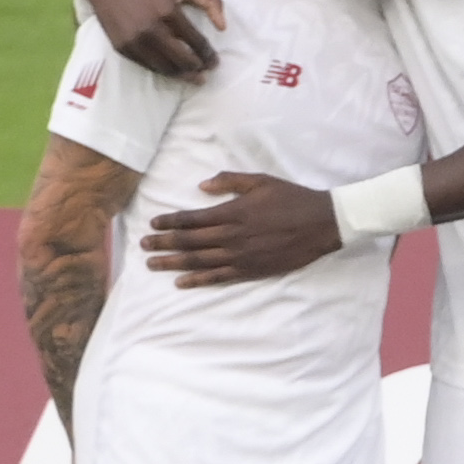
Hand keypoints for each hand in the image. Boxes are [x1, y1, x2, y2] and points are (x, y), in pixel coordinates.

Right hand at [82, 0, 224, 79]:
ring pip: (164, 68)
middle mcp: (150, 28)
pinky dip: (162, 70)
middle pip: (181, 60)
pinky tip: (172, 70)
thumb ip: (209, 0)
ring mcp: (134, 40)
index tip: (215, 61)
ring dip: (181, 75)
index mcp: (168, 10)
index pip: (195, 41)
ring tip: (193, 76)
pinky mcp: (122, 47)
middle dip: (197, 69)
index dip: (208, 54)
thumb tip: (223, 27)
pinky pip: (147, 65)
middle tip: (206, 73)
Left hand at [141, 172, 341, 286]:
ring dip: (172, 263)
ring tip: (152, 264)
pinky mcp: (250, 270)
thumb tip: (202, 186)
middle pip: (189, 242)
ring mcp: (240, 256)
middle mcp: (232, 236)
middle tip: (143, 245)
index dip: (170, 222)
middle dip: (163, 243)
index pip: (192, 219)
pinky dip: (197, 280)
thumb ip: (230, 181)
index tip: (153, 223)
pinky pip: (218, 277)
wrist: (321, 224)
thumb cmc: (291, 199)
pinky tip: (181, 282)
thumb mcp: (261, 181)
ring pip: (198, 261)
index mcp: (233, 212)